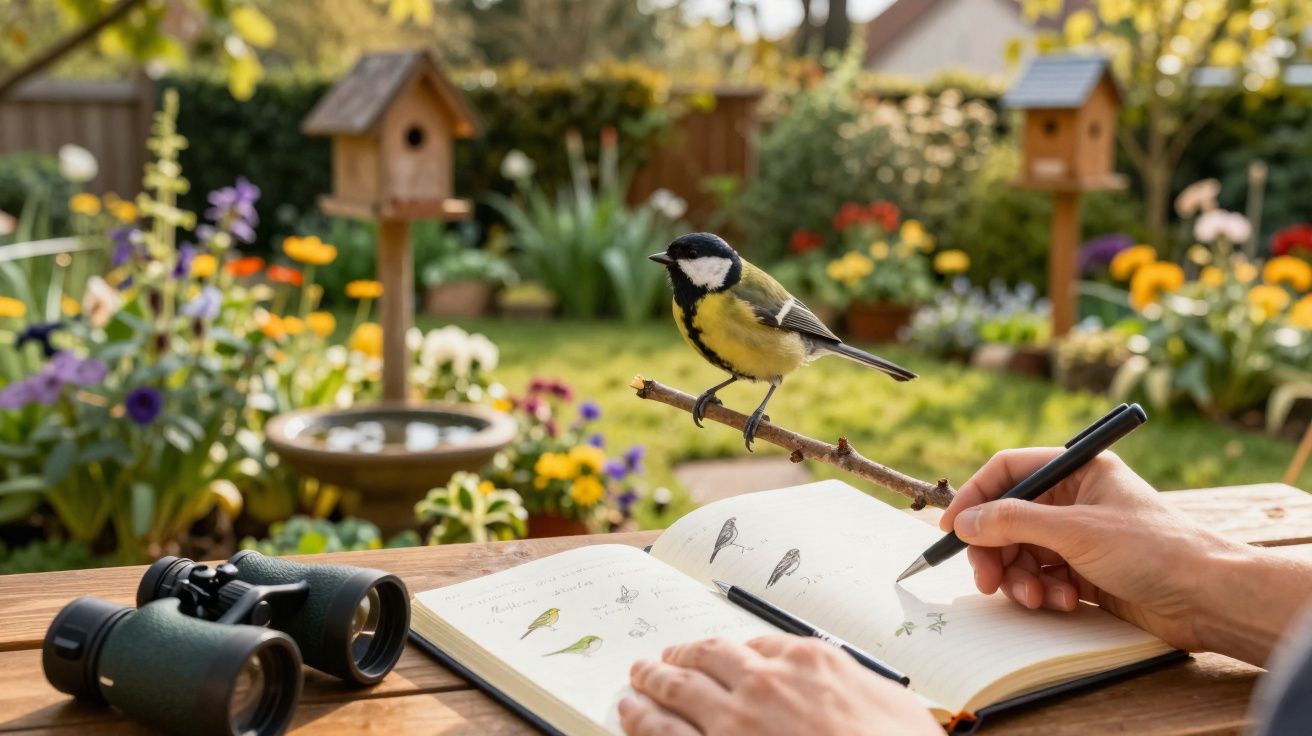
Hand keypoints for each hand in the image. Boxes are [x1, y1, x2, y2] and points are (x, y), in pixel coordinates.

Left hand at [619, 635, 938, 735]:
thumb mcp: (893, 705)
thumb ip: (856, 685)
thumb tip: (841, 684)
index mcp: (808, 662)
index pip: (756, 645)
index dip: (730, 651)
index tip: (719, 654)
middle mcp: (764, 684)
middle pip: (706, 658)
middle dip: (680, 656)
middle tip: (662, 658)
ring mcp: (733, 723)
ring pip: (676, 691)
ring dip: (651, 682)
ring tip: (636, 679)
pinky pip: (666, 734)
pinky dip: (642, 722)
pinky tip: (630, 717)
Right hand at [939, 448, 1285, 659]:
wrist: (1208, 598)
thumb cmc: (1154, 549)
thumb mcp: (1075, 530)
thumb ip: (1013, 521)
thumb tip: (964, 521)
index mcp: (1077, 470)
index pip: (1009, 471)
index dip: (975, 497)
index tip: (950, 528)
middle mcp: (1075, 499)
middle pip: (1008, 518)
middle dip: (995, 551)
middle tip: (988, 581)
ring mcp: (1079, 536)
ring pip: (1022, 552)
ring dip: (1020, 578)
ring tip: (1036, 597)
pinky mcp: (1085, 571)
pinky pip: (1042, 576)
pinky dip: (1044, 591)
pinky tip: (1065, 601)